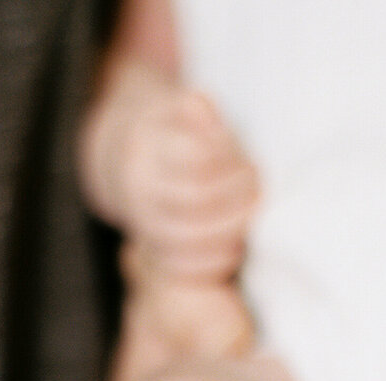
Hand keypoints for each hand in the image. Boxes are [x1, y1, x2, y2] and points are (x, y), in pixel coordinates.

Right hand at [84, 64, 257, 279]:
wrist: (127, 163)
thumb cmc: (169, 133)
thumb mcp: (176, 109)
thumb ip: (195, 109)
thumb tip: (203, 107)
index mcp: (144, 147)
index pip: (196, 160)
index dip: (230, 164)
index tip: (251, 164)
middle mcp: (138, 188)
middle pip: (197, 199)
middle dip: (237, 196)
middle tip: (259, 189)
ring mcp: (143, 223)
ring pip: (190, 236)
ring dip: (231, 228)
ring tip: (251, 215)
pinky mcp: (154, 254)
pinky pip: (184, 267)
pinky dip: (216, 260)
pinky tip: (237, 248)